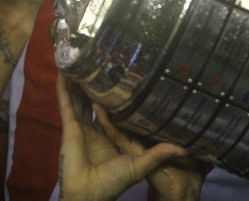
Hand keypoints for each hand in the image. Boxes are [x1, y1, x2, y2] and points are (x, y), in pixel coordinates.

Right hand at [56, 75, 200, 200]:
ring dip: (77, 82)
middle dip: (92, 85)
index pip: (111, 113)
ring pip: (77, 99)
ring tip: (78, 61)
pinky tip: (64, 72)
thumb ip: (159, 153)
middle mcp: (93, 131)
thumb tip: (184, 149)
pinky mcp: (69, 128)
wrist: (91, 193)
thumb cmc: (113, 182)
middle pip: (91, 102)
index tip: (119, 80)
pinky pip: (66, 104)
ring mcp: (79, 128)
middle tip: (96, 64)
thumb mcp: (141, 163)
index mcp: (109, 137)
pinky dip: (64, 89)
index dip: (113, 98)